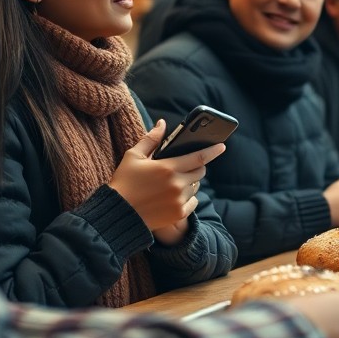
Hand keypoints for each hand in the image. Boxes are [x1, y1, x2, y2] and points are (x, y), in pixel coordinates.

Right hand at [109, 120, 225, 234]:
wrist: (117, 213)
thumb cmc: (124, 182)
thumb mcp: (133, 156)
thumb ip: (151, 139)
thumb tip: (162, 123)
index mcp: (168, 168)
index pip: (199, 157)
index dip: (213, 150)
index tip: (222, 146)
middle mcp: (177, 184)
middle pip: (200, 172)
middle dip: (196, 167)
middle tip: (185, 166)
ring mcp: (179, 200)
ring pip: (196, 187)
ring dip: (190, 182)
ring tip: (174, 182)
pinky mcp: (178, 214)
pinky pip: (193, 203)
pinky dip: (188, 198)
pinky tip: (176, 196)